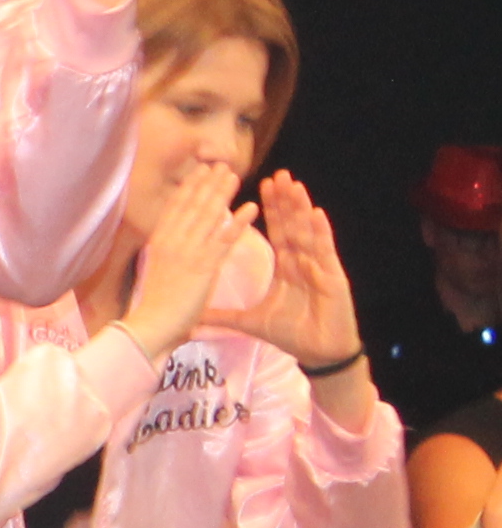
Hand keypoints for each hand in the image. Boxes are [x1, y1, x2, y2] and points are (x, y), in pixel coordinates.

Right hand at [115, 163, 234, 362]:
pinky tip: (251, 206)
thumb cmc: (153, 307)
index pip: (174, 208)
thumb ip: (167, 257)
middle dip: (206, 184)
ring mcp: (188, 252)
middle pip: (191, 206)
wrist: (151, 325)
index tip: (199, 172)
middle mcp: (172, 242)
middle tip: (221, 166)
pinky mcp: (204, 265)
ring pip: (208, 217)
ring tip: (235, 177)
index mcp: (159, 243)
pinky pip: (225, 239)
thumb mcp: (157, 273)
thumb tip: (171, 248)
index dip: (188, 188)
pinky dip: (239, 221)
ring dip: (222, 194)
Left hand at [205, 170, 361, 373]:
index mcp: (286, 267)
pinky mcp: (333, 278)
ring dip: (301, 208)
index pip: (276, 232)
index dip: (270, 209)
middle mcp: (303, 262)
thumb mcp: (250, 321)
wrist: (318, 353)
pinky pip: (326, 252)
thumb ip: (223, 315)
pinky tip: (317, 213)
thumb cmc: (292, 334)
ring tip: (294, 185)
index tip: (261, 184)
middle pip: (292, 225)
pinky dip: (321, 233)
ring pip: (308, 233)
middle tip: (277, 174)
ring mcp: (319, 268)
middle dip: (284, 201)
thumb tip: (194, 316)